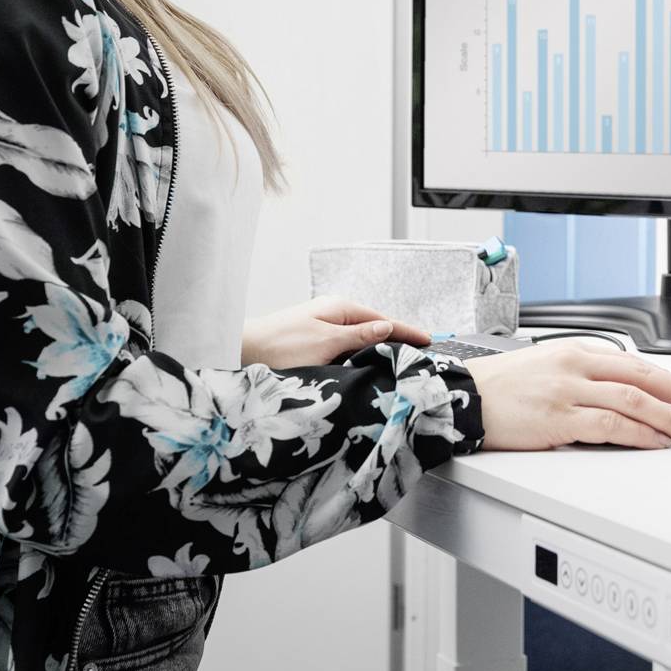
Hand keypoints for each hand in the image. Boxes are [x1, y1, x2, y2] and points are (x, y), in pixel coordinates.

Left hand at [241, 297, 430, 368]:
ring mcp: (323, 327)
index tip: (430, 339)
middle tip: (422, 351)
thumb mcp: (326, 342)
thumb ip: (359, 335)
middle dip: (398, 338)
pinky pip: (347, 346)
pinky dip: (362, 353)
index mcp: (339, 308)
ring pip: (360, 338)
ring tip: (401, 358)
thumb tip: (387, 327)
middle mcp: (332, 314)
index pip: (384, 320)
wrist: (241, 352)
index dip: (408, 331)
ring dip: (379, 347)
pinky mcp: (314, 341)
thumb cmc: (280, 346)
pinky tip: (367, 362)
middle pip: (374, 327)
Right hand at [465, 341, 670, 450]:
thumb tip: (618, 393)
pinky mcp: (559, 419)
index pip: (634, 362)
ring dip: (667, 419)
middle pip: (642, 377)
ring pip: (633, 401)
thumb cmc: (499, 388)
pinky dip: (640, 435)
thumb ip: (581, 376)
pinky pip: (611, 426)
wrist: (460, 398)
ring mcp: (568, 391)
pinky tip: (656, 443)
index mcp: (574, 351)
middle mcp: (575, 366)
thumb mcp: (544, 366)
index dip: (669, 378)